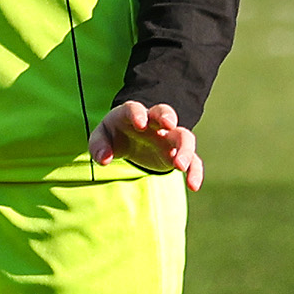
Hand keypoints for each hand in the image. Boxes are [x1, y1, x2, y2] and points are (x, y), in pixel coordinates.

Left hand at [88, 100, 204, 190]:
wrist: (130, 139)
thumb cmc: (114, 135)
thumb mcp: (101, 138)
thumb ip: (98, 146)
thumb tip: (104, 159)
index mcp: (132, 113)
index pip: (135, 108)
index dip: (138, 113)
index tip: (140, 124)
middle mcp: (154, 122)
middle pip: (165, 112)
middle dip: (167, 116)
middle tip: (169, 125)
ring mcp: (168, 136)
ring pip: (184, 136)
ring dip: (185, 149)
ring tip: (180, 166)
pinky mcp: (176, 153)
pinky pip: (192, 160)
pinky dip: (194, 171)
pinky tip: (193, 185)